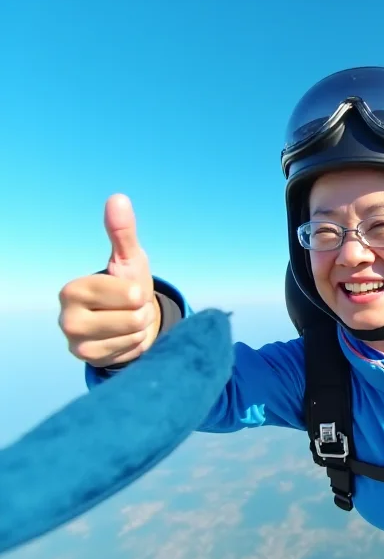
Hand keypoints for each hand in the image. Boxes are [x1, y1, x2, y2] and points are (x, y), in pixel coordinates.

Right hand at [58, 194, 160, 366]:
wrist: (127, 321)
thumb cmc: (127, 286)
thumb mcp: (128, 259)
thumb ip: (122, 232)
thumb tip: (118, 198)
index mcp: (72, 289)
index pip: (126, 293)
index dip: (138, 292)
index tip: (131, 291)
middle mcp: (66, 317)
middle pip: (132, 317)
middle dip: (141, 312)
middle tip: (130, 309)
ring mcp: (75, 343)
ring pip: (132, 335)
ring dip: (139, 329)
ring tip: (128, 322)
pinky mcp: (88, 361)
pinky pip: (129, 353)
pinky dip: (134, 345)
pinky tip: (124, 338)